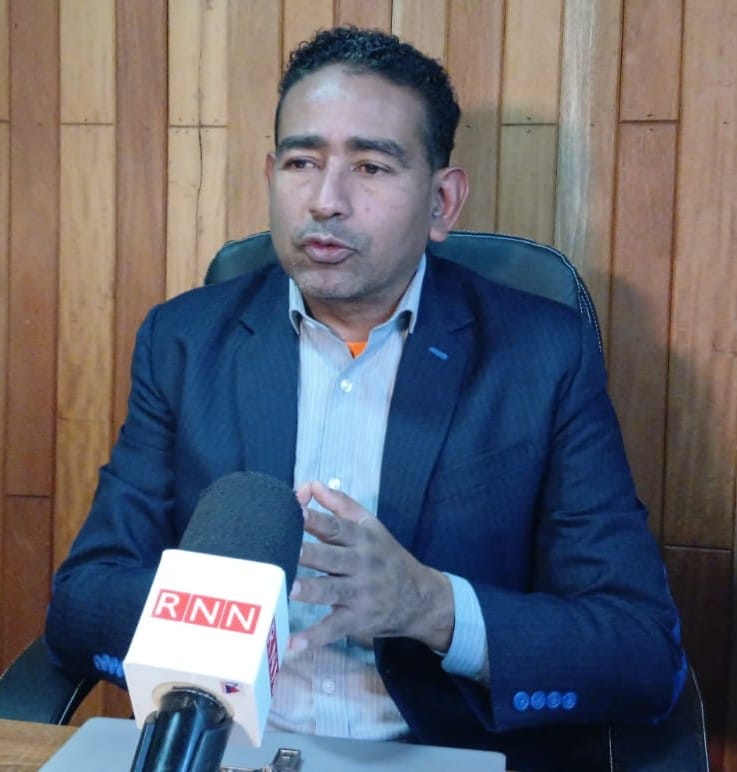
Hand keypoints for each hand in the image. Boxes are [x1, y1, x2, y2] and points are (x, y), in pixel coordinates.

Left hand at [288, 480, 453, 652]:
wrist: (420, 597)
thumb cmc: (386, 556)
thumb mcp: (371, 526)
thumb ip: (340, 505)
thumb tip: (311, 484)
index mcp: (362, 538)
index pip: (335, 526)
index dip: (314, 519)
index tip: (292, 511)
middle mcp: (361, 564)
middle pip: (329, 557)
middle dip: (307, 554)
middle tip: (284, 550)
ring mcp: (359, 593)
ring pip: (330, 591)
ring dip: (309, 590)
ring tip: (288, 589)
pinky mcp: (357, 620)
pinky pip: (332, 629)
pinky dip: (312, 639)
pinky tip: (290, 645)